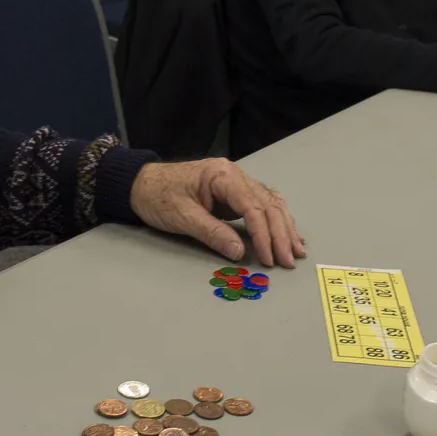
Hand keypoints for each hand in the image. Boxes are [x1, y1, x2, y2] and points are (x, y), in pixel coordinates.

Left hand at [129, 160, 306, 268]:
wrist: (141, 184)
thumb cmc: (158, 196)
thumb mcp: (182, 216)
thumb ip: (212, 233)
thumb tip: (240, 252)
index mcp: (222, 175)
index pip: (253, 206)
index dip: (264, 234)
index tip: (269, 257)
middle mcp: (234, 175)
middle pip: (267, 204)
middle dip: (280, 234)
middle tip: (288, 260)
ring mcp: (236, 182)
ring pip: (269, 204)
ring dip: (284, 227)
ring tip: (296, 250)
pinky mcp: (234, 193)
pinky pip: (261, 205)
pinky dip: (275, 220)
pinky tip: (287, 233)